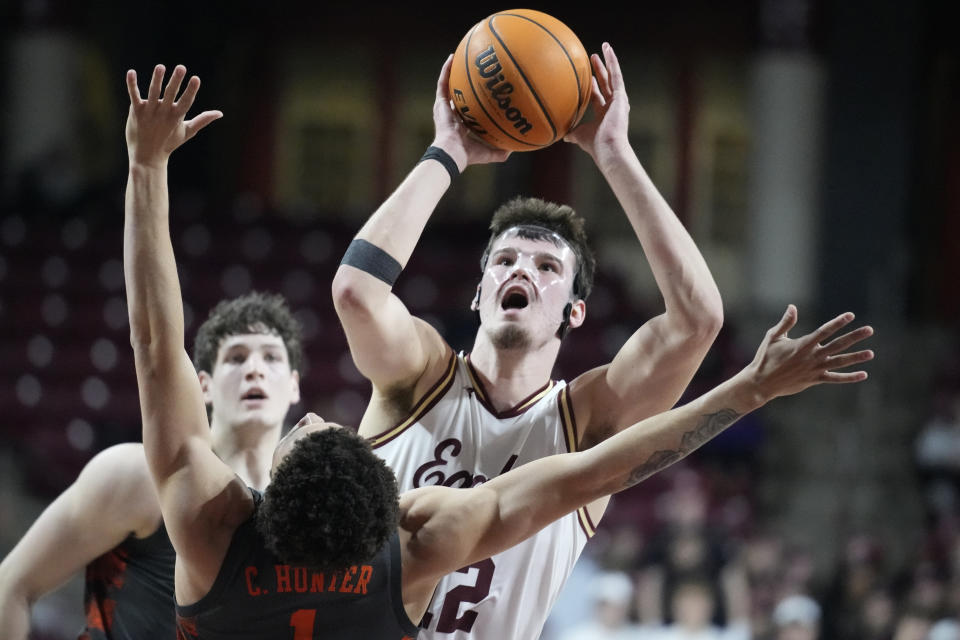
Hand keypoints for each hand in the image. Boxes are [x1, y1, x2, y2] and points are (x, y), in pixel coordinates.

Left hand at [125, 64, 222, 167]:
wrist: (147, 156)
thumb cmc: (169, 143)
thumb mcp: (188, 131)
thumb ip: (202, 120)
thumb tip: (220, 113)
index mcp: (177, 117)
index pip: (186, 101)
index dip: (191, 90)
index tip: (196, 78)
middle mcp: (163, 113)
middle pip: (171, 94)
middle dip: (176, 81)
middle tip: (181, 67)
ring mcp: (149, 112)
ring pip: (153, 92)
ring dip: (157, 79)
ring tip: (161, 66)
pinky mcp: (136, 111)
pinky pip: (134, 95)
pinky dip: (132, 84)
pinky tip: (131, 72)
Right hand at [430, 54, 510, 170]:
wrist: (452, 152)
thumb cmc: (468, 155)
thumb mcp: (488, 153)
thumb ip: (500, 152)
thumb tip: (514, 150)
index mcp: (460, 125)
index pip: (465, 110)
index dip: (471, 101)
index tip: (480, 92)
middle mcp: (450, 115)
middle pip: (456, 94)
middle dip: (461, 83)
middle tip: (471, 71)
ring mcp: (444, 108)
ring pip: (447, 85)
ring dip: (451, 71)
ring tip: (458, 56)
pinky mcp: (439, 103)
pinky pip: (442, 82)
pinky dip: (446, 70)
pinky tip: (451, 57)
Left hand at [563, 42, 629, 160]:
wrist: (607, 147)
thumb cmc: (595, 145)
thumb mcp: (579, 136)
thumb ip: (572, 134)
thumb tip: (563, 136)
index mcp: (604, 114)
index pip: (597, 96)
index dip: (593, 86)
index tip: (588, 77)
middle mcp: (613, 106)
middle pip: (605, 83)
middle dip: (600, 70)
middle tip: (593, 57)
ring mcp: (618, 100)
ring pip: (613, 76)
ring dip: (608, 61)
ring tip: (604, 47)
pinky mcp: (621, 96)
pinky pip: (617, 75)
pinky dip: (613, 62)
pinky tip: (608, 50)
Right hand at [747, 305, 874, 402]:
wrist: (761, 382)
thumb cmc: (765, 358)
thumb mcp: (772, 337)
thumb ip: (785, 323)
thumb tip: (792, 307)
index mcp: (803, 344)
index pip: (825, 331)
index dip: (838, 322)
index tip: (851, 315)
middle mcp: (812, 356)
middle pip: (838, 345)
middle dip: (855, 337)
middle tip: (870, 330)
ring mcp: (815, 369)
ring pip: (840, 362)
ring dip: (856, 357)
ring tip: (871, 353)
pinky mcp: (814, 380)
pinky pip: (835, 378)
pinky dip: (849, 377)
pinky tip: (863, 374)